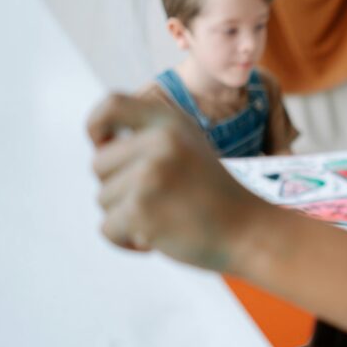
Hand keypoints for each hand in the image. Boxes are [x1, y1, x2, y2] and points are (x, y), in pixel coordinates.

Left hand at [87, 93, 261, 272]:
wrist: (250, 232)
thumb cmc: (216, 197)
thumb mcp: (189, 147)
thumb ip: (150, 139)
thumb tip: (100, 147)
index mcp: (170, 122)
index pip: (111, 105)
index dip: (96, 126)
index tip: (104, 146)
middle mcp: (159, 142)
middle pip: (99, 164)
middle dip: (119, 188)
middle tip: (159, 200)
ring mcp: (149, 175)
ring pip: (103, 199)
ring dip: (126, 216)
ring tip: (166, 218)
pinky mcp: (141, 210)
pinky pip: (107, 229)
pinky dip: (126, 240)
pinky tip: (157, 240)